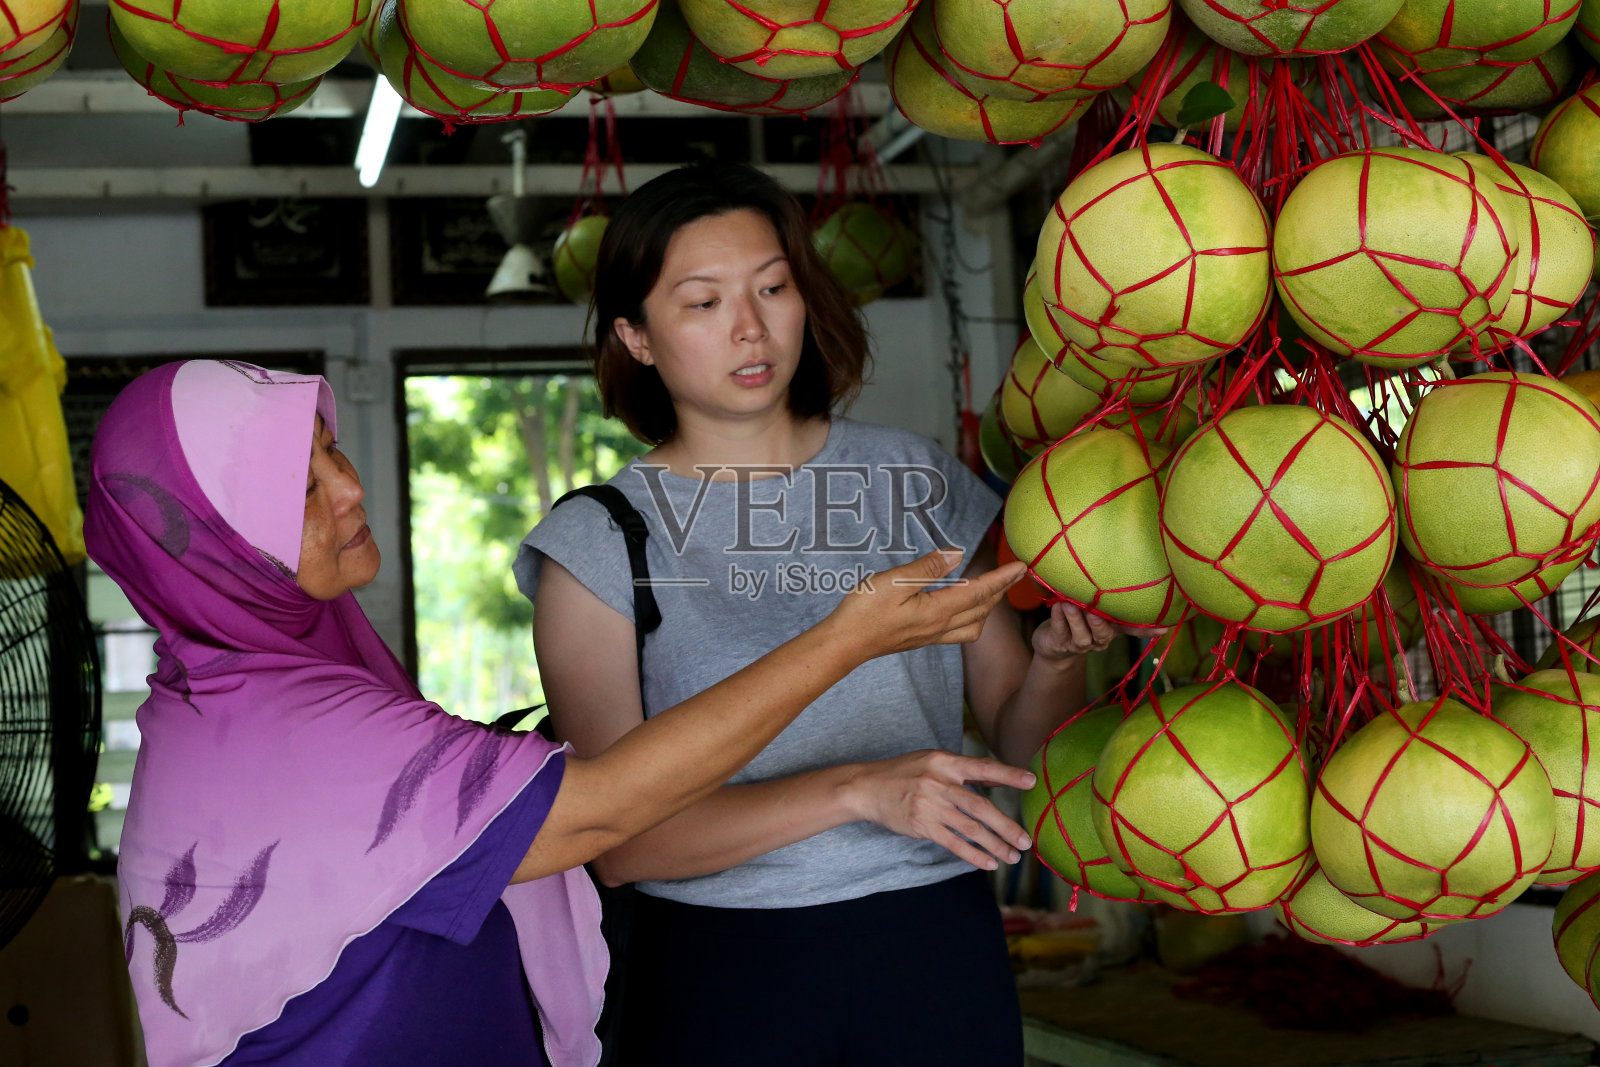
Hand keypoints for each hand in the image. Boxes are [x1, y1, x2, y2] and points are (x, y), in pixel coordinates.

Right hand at [826, 549, 1024, 661]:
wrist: (845, 644)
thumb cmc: (864, 611)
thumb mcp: (893, 581)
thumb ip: (927, 568)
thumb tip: (956, 554)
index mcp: (937, 611)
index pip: (979, 591)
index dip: (1002, 578)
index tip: (1022, 566)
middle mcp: (940, 627)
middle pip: (982, 608)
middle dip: (1002, 590)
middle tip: (1017, 573)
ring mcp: (932, 636)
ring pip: (974, 623)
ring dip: (989, 606)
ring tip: (994, 589)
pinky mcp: (923, 639)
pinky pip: (960, 631)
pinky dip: (973, 617)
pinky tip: (966, 608)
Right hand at [841, 750, 1036, 870]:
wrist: (867, 787)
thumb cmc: (904, 772)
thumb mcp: (932, 761)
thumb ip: (962, 771)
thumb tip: (996, 780)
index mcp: (945, 762)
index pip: (982, 767)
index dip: (1007, 774)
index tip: (1031, 781)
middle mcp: (939, 782)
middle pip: (980, 806)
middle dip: (1006, 826)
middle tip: (1026, 841)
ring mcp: (929, 805)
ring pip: (970, 828)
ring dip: (995, 845)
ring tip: (1013, 856)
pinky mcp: (921, 825)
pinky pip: (953, 843)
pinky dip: (973, 854)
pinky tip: (988, 862)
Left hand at [1032, 602, 1167, 662]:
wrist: (1053, 644)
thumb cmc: (1078, 616)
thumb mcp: (1095, 607)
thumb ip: (1104, 595)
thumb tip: (1119, 566)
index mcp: (1112, 628)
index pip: (1132, 630)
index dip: (1147, 630)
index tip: (1163, 628)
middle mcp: (1100, 638)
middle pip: (1104, 634)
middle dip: (1099, 622)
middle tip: (1093, 609)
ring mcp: (1081, 644)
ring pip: (1082, 636)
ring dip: (1076, 619)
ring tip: (1069, 604)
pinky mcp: (1061, 644)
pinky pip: (1061, 631)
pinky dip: (1059, 619)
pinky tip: (1056, 606)